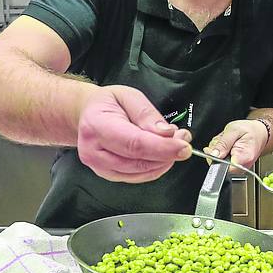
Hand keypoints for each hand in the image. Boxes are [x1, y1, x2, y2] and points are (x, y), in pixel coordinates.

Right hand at [76, 85, 190, 182]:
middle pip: (138, 162)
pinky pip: (138, 176)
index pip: (133, 143)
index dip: (161, 148)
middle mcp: (93, 151)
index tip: (183, 146)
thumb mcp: (129, 96)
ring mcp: (99, 167)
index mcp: (96, 126)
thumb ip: (147, 115)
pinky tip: (163, 153)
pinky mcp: (108, 175)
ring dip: (164, 161)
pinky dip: (155, 167)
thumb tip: (166, 134)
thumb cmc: (108, 103)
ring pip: (140, 172)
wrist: (88, 114)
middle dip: (167, 153)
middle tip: (184, 139)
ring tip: (175, 142)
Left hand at [205, 119, 268, 168]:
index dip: (215, 158)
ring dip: (219, 151)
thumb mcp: (234, 130)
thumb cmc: (250, 130)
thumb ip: (223, 143)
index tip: (216, 149)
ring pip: (220, 163)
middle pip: (220, 166)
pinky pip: (223, 162)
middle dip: (216, 152)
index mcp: (244, 158)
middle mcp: (243, 166)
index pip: (223, 167)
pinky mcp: (236, 166)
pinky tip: (228, 146)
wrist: (260, 132)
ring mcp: (240, 168)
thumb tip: (213, 155)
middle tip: (224, 141)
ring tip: (228, 142)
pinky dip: (222, 153)